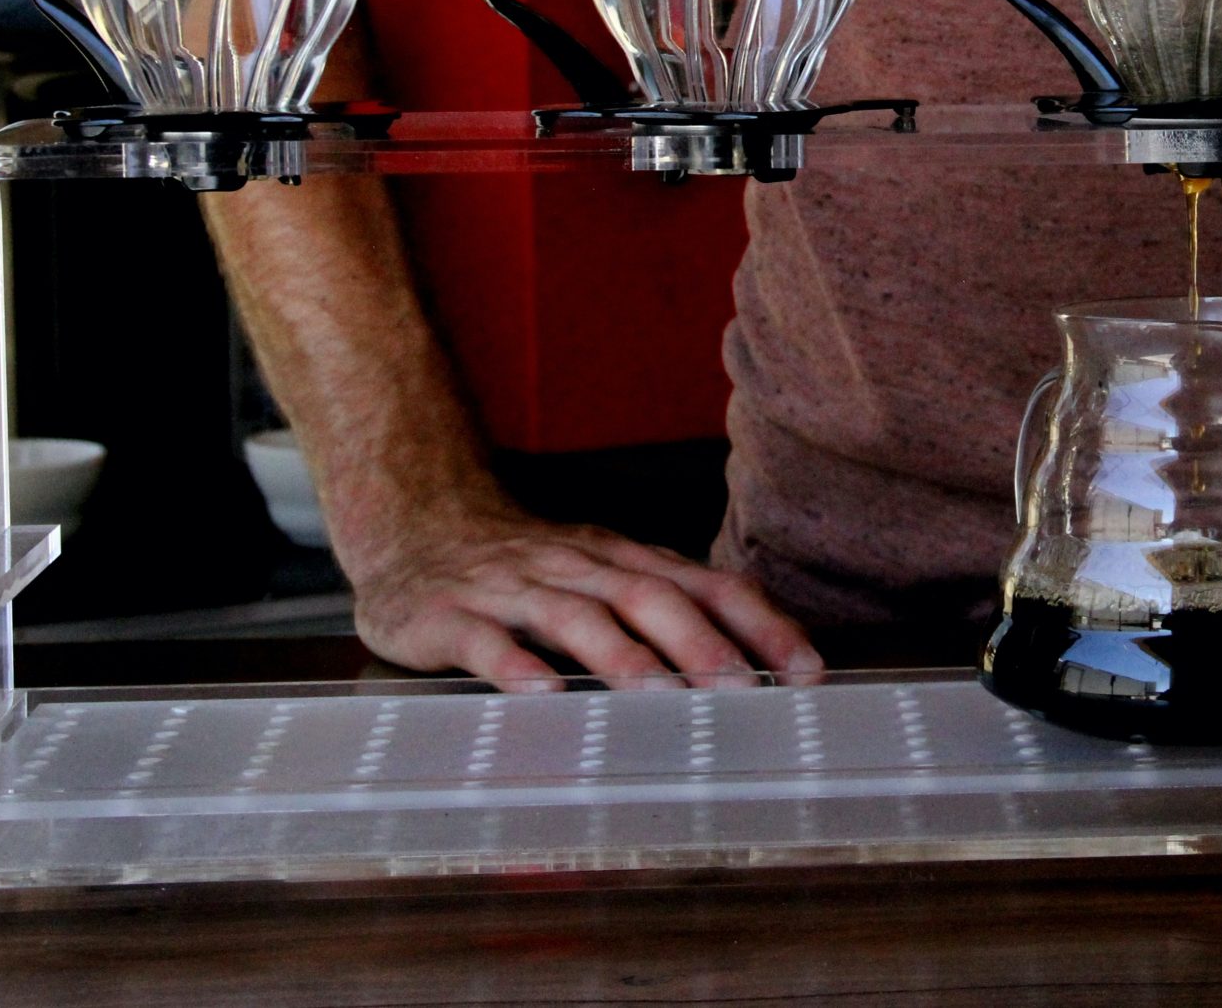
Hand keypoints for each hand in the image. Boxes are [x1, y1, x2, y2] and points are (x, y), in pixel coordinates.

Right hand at [346, 501, 824, 691]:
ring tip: (661, 695)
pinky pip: (486, 641)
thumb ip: (663, 609)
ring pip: (575, 617)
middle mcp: (575, 567)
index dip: (758, 624)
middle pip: (647, 596)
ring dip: (621, 656)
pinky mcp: (450, 616)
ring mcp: (512, 590)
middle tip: (743, 687)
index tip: (807, 669)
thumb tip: (752, 658)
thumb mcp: (599, 575)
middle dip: (700, 642)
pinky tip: (543, 696)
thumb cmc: (523, 567)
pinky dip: (516, 667)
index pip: (706, 585)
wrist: (414, 524)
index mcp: (621, 559)